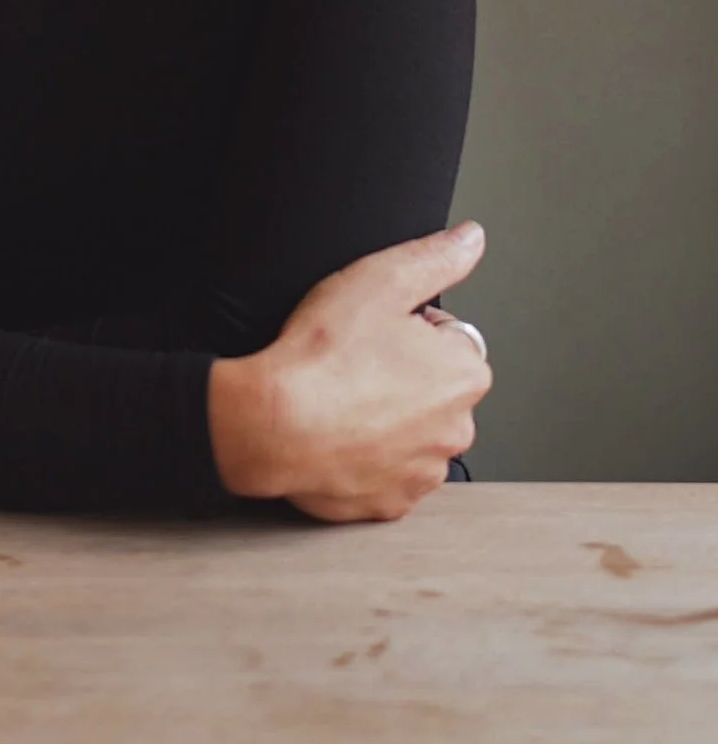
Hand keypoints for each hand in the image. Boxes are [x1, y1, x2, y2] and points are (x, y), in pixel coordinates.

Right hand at [209, 222, 493, 520]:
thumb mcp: (378, 279)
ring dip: (386, 421)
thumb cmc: (321, 357)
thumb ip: (435, 258)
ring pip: (411, 434)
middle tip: (352, 365)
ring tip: (341, 402)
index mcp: (464, 373)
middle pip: (433, 391)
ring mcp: (424, 471)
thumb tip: (471, 240)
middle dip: (403, 379)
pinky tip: (336, 436)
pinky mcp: (391, 503)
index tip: (371, 332)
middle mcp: (456, 427)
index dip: (404, 329)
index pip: (447, 340)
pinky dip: (366, 458)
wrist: (272, 425)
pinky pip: (385, 473)